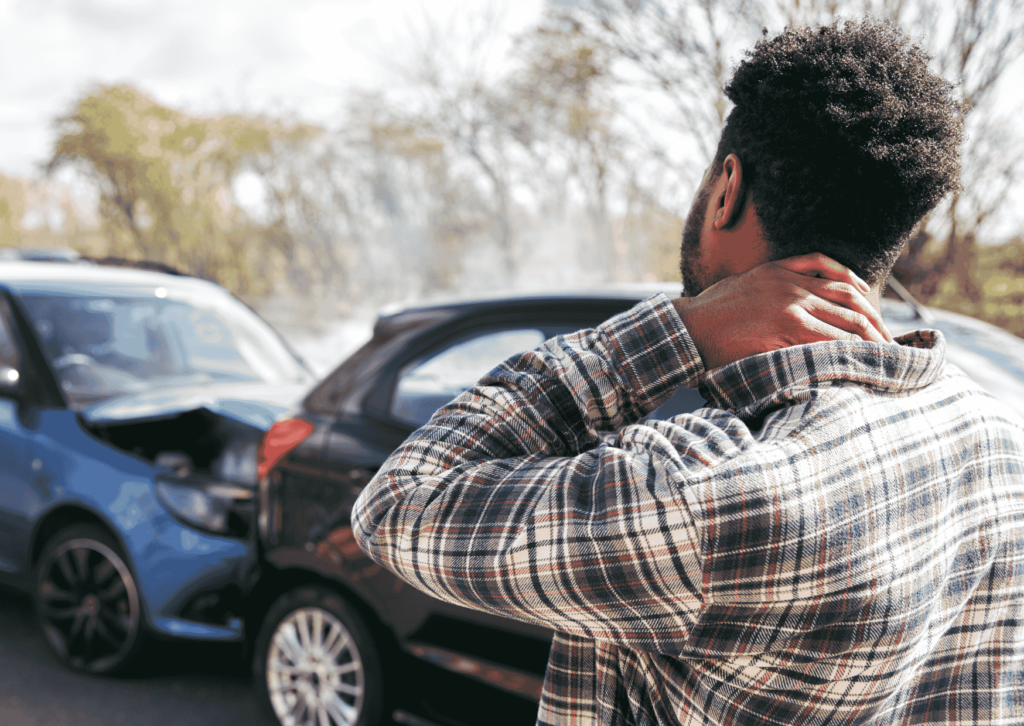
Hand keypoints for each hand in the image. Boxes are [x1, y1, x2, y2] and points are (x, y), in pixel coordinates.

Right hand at [673, 253, 893, 370]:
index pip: (836, 276)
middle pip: (849, 297)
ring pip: (844, 318)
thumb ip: (771, 286)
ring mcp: (790, 304)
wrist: (689, 327)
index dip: (861, 297)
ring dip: (869, 337)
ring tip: (883, 353)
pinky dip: (847, 347)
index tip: (872, 315)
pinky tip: (859, 356)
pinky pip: (828, 337)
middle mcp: (791, 283)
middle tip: (888, 340)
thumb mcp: (743, 286)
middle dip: (873, 321)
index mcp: (781, 269)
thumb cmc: (710, 313)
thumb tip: (792, 303)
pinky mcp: (786, 327)